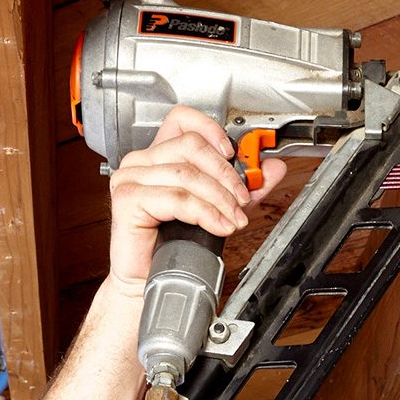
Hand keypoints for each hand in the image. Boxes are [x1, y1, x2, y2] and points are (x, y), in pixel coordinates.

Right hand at [106, 104, 287, 294]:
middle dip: (226, 175)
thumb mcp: (220, 208)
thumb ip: (245, 187)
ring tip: (233, 220)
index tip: (235, 154)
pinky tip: (218, 227)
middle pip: (193, 147)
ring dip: (219, 199)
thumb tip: (271, 168)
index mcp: (160, 155)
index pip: (184, 120)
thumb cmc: (177, 245)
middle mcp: (142, 160)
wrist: (154, 279)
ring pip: (188, 175)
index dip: (212, 130)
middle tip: (242, 200)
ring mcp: (132, 177)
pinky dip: (204, 213)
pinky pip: (176, 198)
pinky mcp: (128, 198)